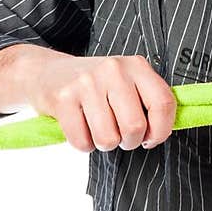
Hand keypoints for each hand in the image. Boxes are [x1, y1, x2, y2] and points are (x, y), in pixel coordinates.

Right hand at [24, 52, 176, 153]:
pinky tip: (80, 127)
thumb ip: (148, 100)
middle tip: (119, 135)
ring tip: (97, 128)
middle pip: (135, 126)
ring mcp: (87, 83)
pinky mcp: (63, 99)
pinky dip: (83, 144)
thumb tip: (164, 130)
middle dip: (129, 141)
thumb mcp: (126, 81)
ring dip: (104, 144)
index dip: (161, 131)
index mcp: (136, 65)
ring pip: (108, 139)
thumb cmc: (94, 84)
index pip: (163, 103)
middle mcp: (113, 70)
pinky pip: (82, 142)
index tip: (151, 138)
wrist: (46, 72)